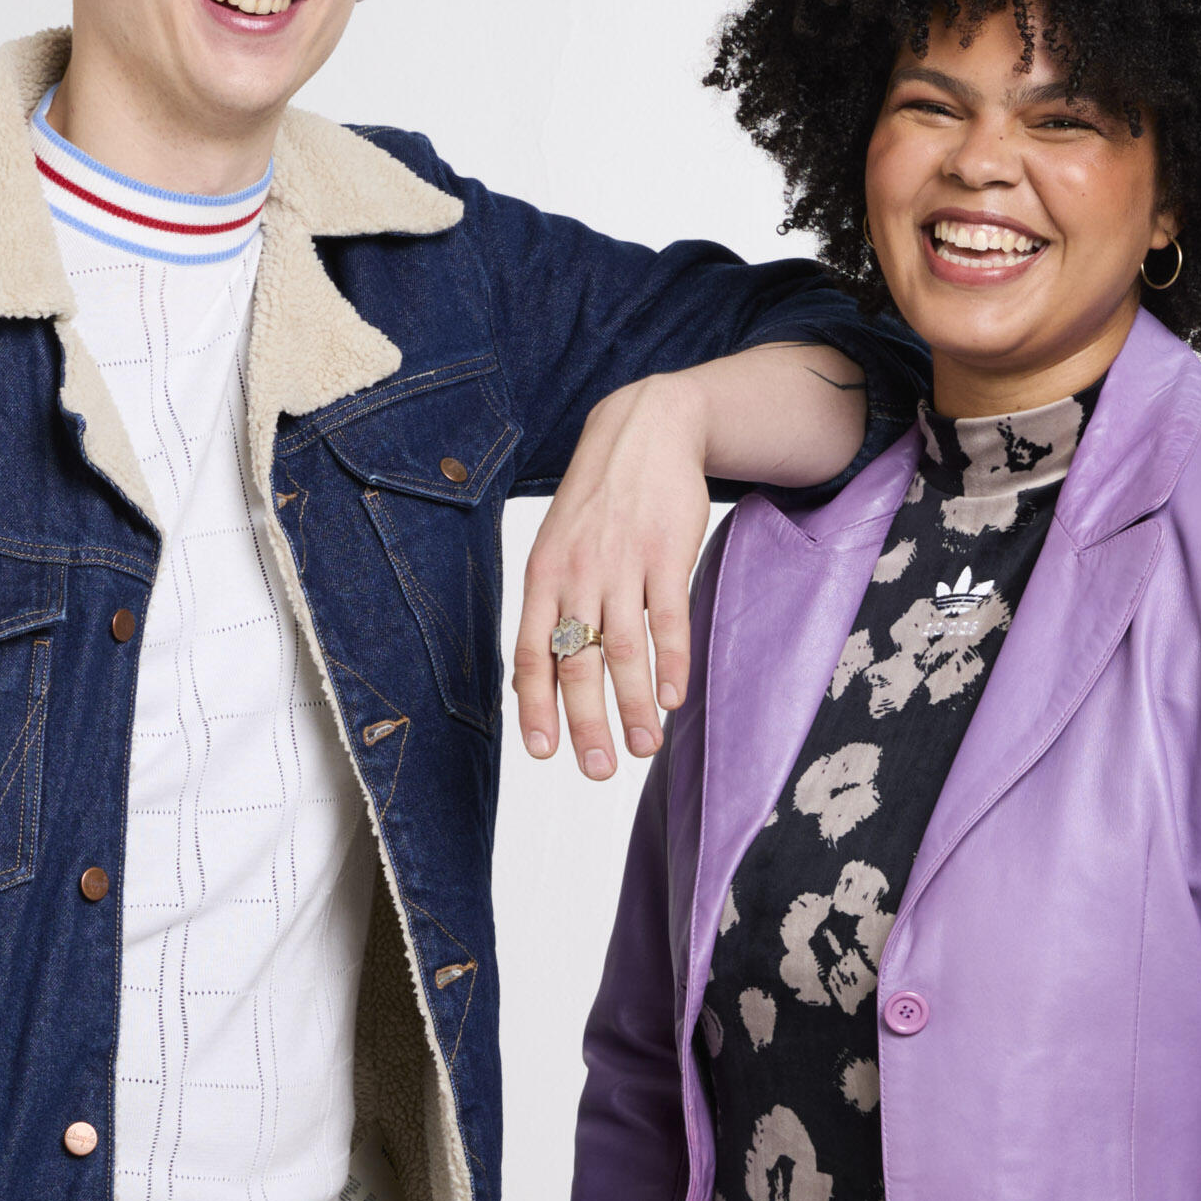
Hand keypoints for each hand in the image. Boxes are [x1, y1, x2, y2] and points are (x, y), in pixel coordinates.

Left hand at [514, 344, 868, 779]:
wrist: (643, 431)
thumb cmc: (597, 501)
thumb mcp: (555, 547)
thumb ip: (544, 612)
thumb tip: (525, 682)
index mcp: (542, 575)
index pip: (530, 652)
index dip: (535, 705)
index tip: (543, 751)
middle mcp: (576, 573)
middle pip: (576, 661)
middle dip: (586, 723)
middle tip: (598, 769)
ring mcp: (622, 564)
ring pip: (622, 649)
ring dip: (634, 706)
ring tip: (645, 748)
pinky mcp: (666, 554)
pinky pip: (667, 619)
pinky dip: (670, 662)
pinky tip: (674, 697)